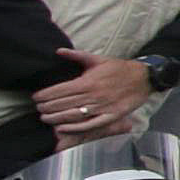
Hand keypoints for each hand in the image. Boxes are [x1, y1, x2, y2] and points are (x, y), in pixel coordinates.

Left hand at [32, 54, 146, 138]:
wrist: (143, 78)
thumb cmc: (119, 68)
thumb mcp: (98, 59)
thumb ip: (77, 56)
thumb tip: (58, 51)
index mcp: (87, 82)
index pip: (60, 90)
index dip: (45, 95)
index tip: (35, 98)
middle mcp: (93, 96)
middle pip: (63, 104)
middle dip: (47, 107)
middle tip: (38, 108)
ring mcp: (102, 107)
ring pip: (73, 115)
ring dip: (56, 118)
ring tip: (45, 118)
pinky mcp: (110, 116)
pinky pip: (89, 125)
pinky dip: (74, 128)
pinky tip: (62, 128)